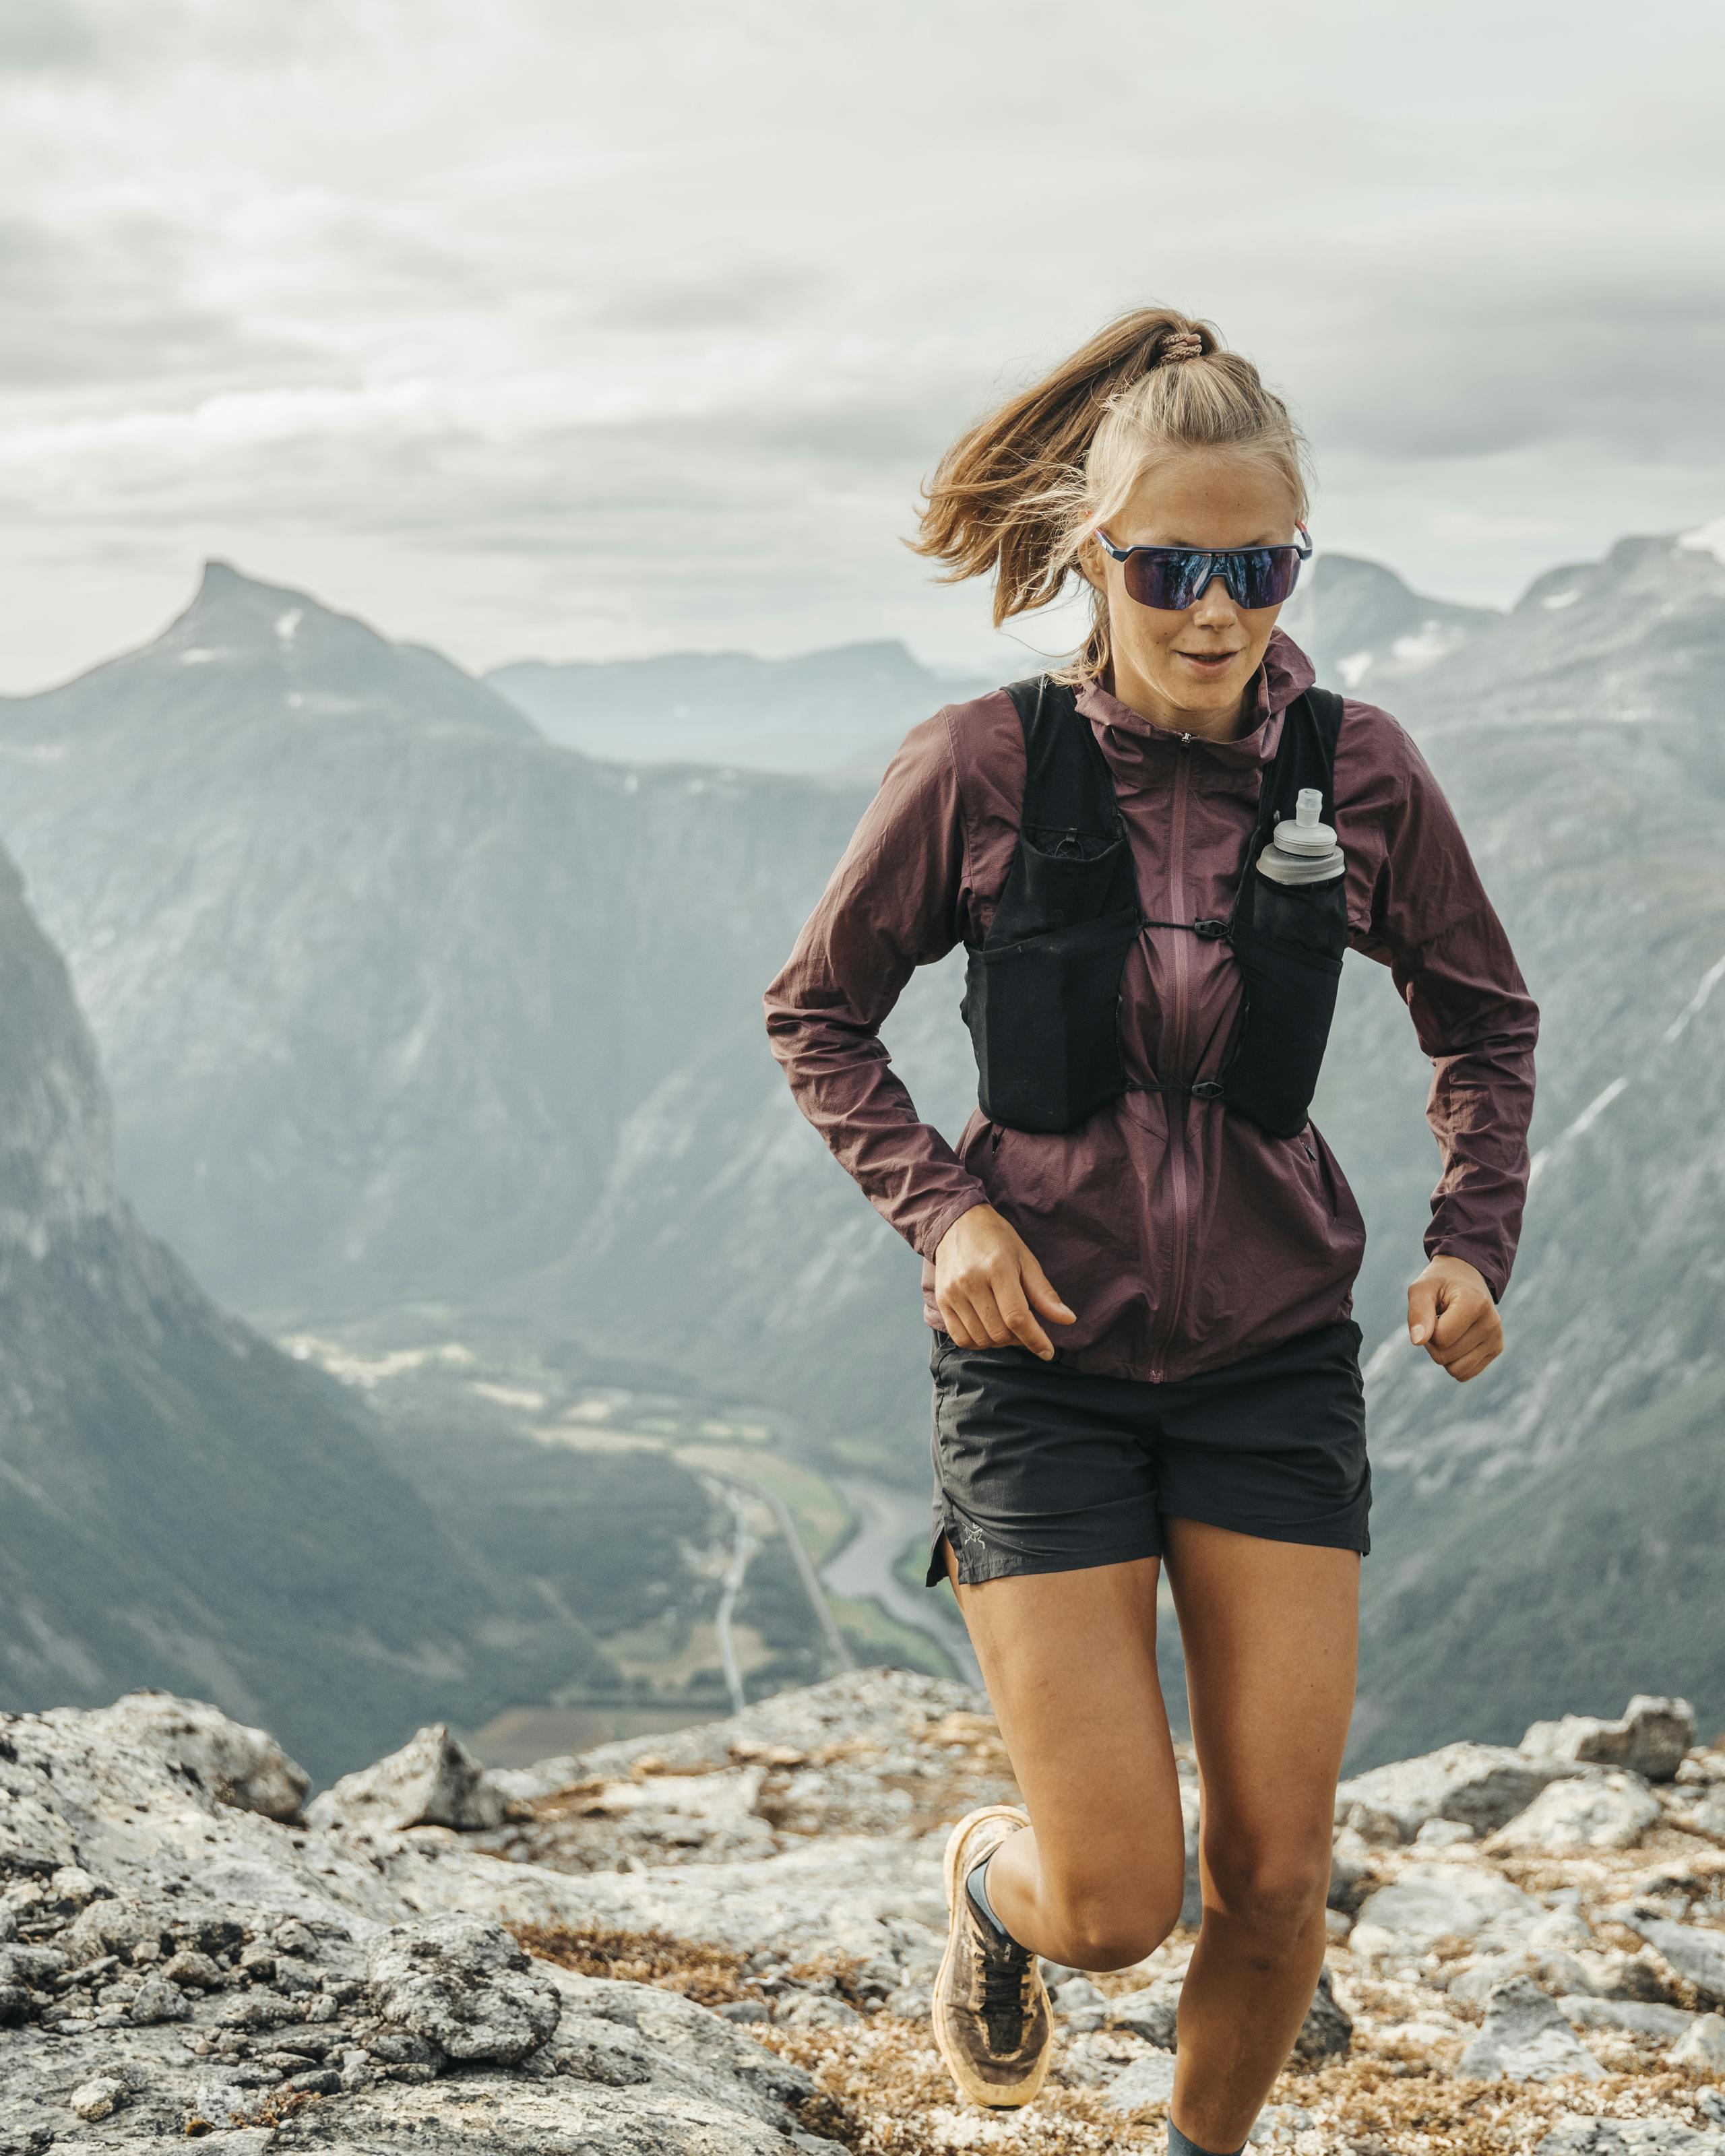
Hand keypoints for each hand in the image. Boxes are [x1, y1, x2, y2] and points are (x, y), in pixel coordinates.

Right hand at [934, 1204, 1075, 1359]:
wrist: (956, 1223)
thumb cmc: (997, 1240)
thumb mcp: (1026, 1259)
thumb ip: (1044, 1293)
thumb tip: (1068, 1319)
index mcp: (998, 1268)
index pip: (1017, 1317)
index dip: (1035, 1339)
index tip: (1048, 1352)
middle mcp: (971, 1282)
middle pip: (999, 1332)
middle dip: (1019, 1339)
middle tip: (1026, 1329)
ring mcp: (953, 1292)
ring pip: (981, 1339)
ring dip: (999, 1342)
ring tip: (1008, 1327)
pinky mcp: (941, 1300)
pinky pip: (961, 1338)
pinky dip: (978, 1342)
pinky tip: (988, 1330)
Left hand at [1406, 1256, 1500, 1380]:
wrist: (1466, 1277)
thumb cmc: (1440, 1283)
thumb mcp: (1422, 1289)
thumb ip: (1417, 1312)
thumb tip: (1417, 1341)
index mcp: (1475, 1303)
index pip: (1440, 1338)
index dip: (1427, 1328)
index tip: (1433, 1311)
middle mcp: (1492, 1323)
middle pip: (1444, 1356)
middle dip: (1433, 1342)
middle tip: (1439, 1319)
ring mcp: (1496, 1338)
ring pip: (1455, 1370)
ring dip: (1443, 1354)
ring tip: (1449, 1329)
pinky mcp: (1496, 1349)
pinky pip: (1464, 1374)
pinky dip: (1454, 1362)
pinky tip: (1458, 1340)